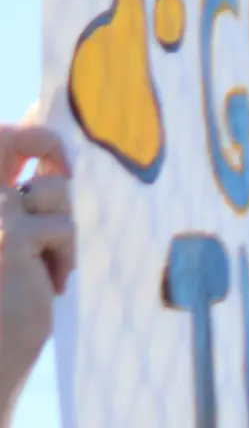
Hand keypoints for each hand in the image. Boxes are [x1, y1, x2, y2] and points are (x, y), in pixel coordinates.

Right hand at [0, 125, 72, 397]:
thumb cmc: (1, 295)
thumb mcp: (6, 236)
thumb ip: (19, 194)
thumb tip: (55, 159)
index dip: (30, 132)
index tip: (56, 153)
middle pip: (10, 135)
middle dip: (47, 143)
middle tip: (64, 172)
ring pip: (55, 191)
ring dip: (61, 230)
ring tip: (41, 265)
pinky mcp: (12, 236)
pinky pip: (64, 229)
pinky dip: (64, 258)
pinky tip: (45, 285)